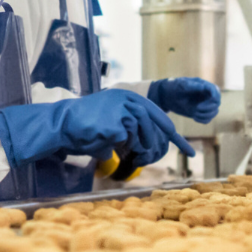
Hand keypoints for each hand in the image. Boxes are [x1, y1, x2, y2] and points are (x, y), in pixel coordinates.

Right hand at [0, 89, 194, 167]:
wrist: (61, 124)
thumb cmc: (84, 126)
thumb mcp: (111, 123)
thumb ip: (129, 128)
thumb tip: (149, 146)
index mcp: (127, 97)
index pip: (158, 115)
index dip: (173, 135)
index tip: (190, 150)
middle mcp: (127, 99)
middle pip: (154, 125)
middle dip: (154, 143)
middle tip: (145, 155)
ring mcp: (122, 110)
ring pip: (141, 135)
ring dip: (132, 145)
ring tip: (115, 143)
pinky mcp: (116, 124)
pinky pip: (125, 141)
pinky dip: (115, 145)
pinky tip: (100, 138)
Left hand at [147, 77, 221, 123]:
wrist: (165, 96)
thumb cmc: (173, 87)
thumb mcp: (180, 85)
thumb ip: (191, 85)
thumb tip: (203, 86)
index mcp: (204, 85)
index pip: (216, 93)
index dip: (212, 100)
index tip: (200, 106)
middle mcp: (206, 95)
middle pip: (216, 104)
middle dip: (208, 109)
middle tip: (196, 109)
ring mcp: (204, 103)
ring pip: (214, 112)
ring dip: (206, 115)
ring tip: (194, 114)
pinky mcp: (200, 112)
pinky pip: (208, 118)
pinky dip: (203, 120)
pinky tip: (195, 117)